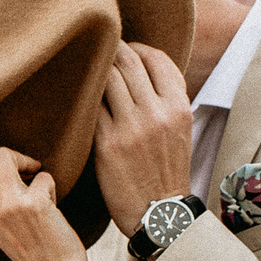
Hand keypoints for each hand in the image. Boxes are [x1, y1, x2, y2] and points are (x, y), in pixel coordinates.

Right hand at [0, 147, 87, 260]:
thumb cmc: (29, 249)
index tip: (1, 175)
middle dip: (5, 156)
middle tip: (21, 173)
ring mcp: (10, 205)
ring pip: (4, 154)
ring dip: (24, 160)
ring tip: (33, 177)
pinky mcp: (35, 204)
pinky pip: (42, 175)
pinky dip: (50, 185)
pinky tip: (51, 204)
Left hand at [95, 41, 193, 235]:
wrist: (160, 213)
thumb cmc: (167, 169)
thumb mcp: (181, 129)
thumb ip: (167, 98)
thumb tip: (144, 66)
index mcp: (180, 107)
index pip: (157, 58)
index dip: (138, 47)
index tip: (126, 49)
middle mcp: (158, 113)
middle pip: (128, 61)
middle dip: (112, 50)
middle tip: (100, 50)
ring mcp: (131, 127)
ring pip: (106, 77)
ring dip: (95, 69)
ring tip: (87, 69)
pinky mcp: (107, 143)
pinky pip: (90, 105)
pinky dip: (84, 95)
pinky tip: (78, 95)